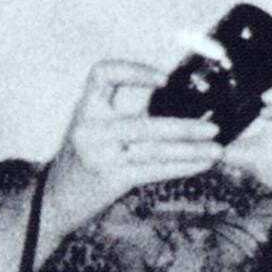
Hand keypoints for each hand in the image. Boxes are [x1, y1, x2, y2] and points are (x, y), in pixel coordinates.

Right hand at [42, 59, 223, 240]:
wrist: (54, 201)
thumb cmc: (80, 161)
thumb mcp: (90, 129)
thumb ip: (120, 113)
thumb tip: (174, 99)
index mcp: (84, 110)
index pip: (102, 75)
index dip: (133, 71)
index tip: (164, 80)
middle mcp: (89, 130)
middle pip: (144, 124)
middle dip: (183, 127)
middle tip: (212, 127)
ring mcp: (99, 156)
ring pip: (155, 150)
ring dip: (190, 150)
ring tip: (216, 149)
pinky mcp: (111, 178)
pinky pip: (154, 170)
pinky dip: (182, 167)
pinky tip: (201, 164)